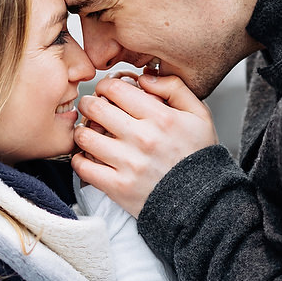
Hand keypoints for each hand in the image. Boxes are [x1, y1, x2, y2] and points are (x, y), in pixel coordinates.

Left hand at [72, 73, 217, 216]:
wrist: (202, 202)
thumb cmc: (198, 157)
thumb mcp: (199, 115)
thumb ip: (175, 88)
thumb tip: (145, 78)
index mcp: (161, 117)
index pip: (115, 89)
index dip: (105, 86)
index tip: (106, 92)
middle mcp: (143, 138)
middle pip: (95, 108)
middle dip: (89, 104)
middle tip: (92, 109)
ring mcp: (128, 163)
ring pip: (84, 136)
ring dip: (82, 131)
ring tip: (89, 132)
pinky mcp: (118, 187)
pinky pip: (83, 167)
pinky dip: (79, 159)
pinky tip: (88, 156)